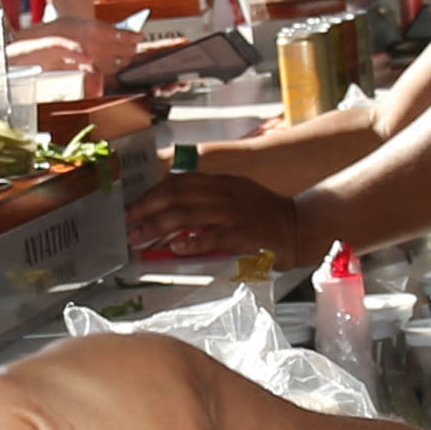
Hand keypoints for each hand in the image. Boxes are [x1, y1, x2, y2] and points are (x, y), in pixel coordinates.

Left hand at [123, 166, 308, 263]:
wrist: (303, 225)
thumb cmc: (267, 215)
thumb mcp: (238, 196)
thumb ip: (210, 200)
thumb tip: (177, 215)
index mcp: (222, 182)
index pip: (179, 181)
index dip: (153, 192)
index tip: (133, 204)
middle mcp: (224, 193)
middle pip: (176, 195)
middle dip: (147, 208)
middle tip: (127, 222)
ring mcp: (234, 213)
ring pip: (188, 214)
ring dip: (159, 226)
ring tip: (139, 238)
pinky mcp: (244, 234)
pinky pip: (212, 237)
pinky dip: (192, 242)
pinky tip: (175, 248)